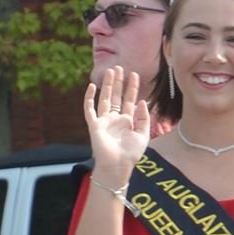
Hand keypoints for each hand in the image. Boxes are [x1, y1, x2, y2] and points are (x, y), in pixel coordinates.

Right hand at [84, 66, 153, 180]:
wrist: (118, 166)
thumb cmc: (131, 154)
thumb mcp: (144, 135)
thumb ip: (144, 118)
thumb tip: (142, 101)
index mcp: (127, 121)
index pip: (129, 100)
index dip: (132, 88)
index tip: (134, 75)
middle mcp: (115, 119)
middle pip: (116, 96)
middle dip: (118, 82)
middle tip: (120, 68)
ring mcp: (104, 121)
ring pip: (104, 99)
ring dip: (107, 85)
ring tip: (110, 71)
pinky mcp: (94, 125)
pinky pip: (89, 109)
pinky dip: (89, 98)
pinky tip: (92, 86)